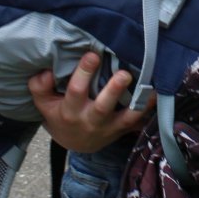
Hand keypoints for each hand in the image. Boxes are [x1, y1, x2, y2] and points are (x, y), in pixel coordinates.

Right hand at [28, 51, 150, 152]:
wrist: (74, 143)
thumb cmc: (60, 115)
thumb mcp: (44, 103)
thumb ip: (40, 86)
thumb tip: (47, 71)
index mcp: (70, 110)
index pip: (75, 91)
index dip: (83, 73)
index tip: (92, 54)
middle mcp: (91, 120)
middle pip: (103, 107)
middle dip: (114, 90)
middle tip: (124, 73)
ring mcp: (109, 127)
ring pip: (126, 118)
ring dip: (139, 104)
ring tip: (150, 89)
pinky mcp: (122, 130)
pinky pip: (138, 123)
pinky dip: (149, 112)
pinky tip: (158, 97)